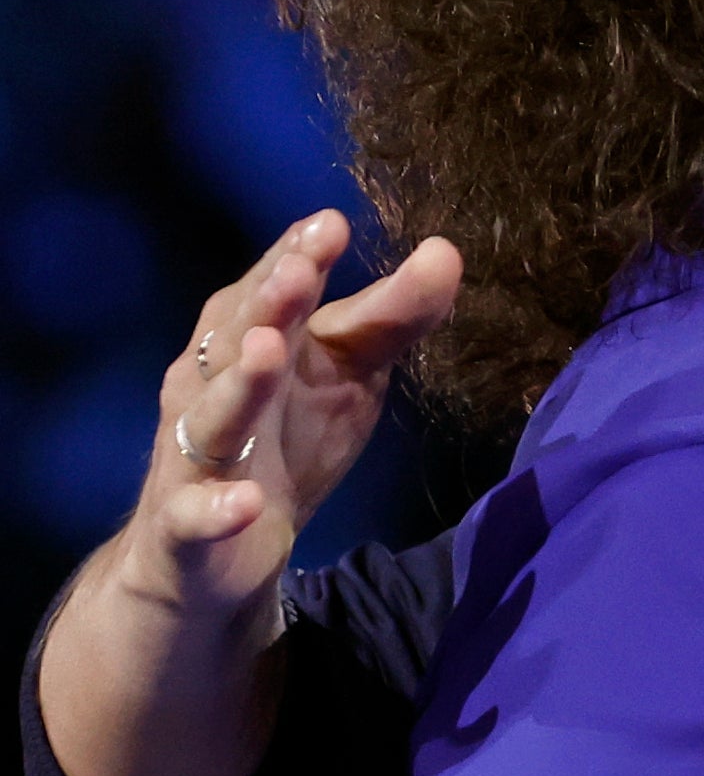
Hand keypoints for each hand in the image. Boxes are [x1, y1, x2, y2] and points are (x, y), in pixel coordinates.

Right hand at [115, 210, 460, 627]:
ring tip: (268, 350)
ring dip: (239, 384)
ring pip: (213, 414)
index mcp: (250, 341)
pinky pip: (195, 515)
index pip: (270, 290)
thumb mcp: (349, 374)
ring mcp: (194, 456)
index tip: (331, 223)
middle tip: (300, 271)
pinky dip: (218, 510)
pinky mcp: (185, 526)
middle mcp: (211, 387)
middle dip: (267, 304)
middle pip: (237, 338)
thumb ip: (391, 317)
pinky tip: (245, 504)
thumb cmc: (286, 440)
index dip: (295, 257)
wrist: (213, 552)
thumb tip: (445, 250)